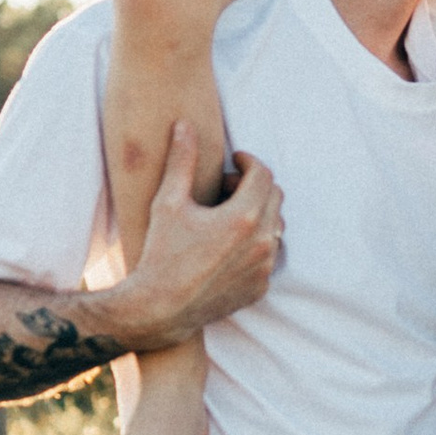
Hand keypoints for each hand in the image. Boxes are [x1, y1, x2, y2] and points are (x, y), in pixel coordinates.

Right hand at [112, 126, 283, 350]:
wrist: (160, 309)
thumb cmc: (161, 254)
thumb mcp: (168, 202)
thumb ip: (182, 161)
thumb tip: (184, 126)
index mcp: (243, 217)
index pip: (263, 174)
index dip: (248, 162)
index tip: (234, 161)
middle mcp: (262, 242)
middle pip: (274, 196)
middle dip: (253, 185)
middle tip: (224, 189)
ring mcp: (264, 266)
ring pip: (275, 225)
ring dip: (257, 213)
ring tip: (224, 216)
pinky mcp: (260, 286)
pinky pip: (269, 253)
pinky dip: (255, 242)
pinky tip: (226, 244)